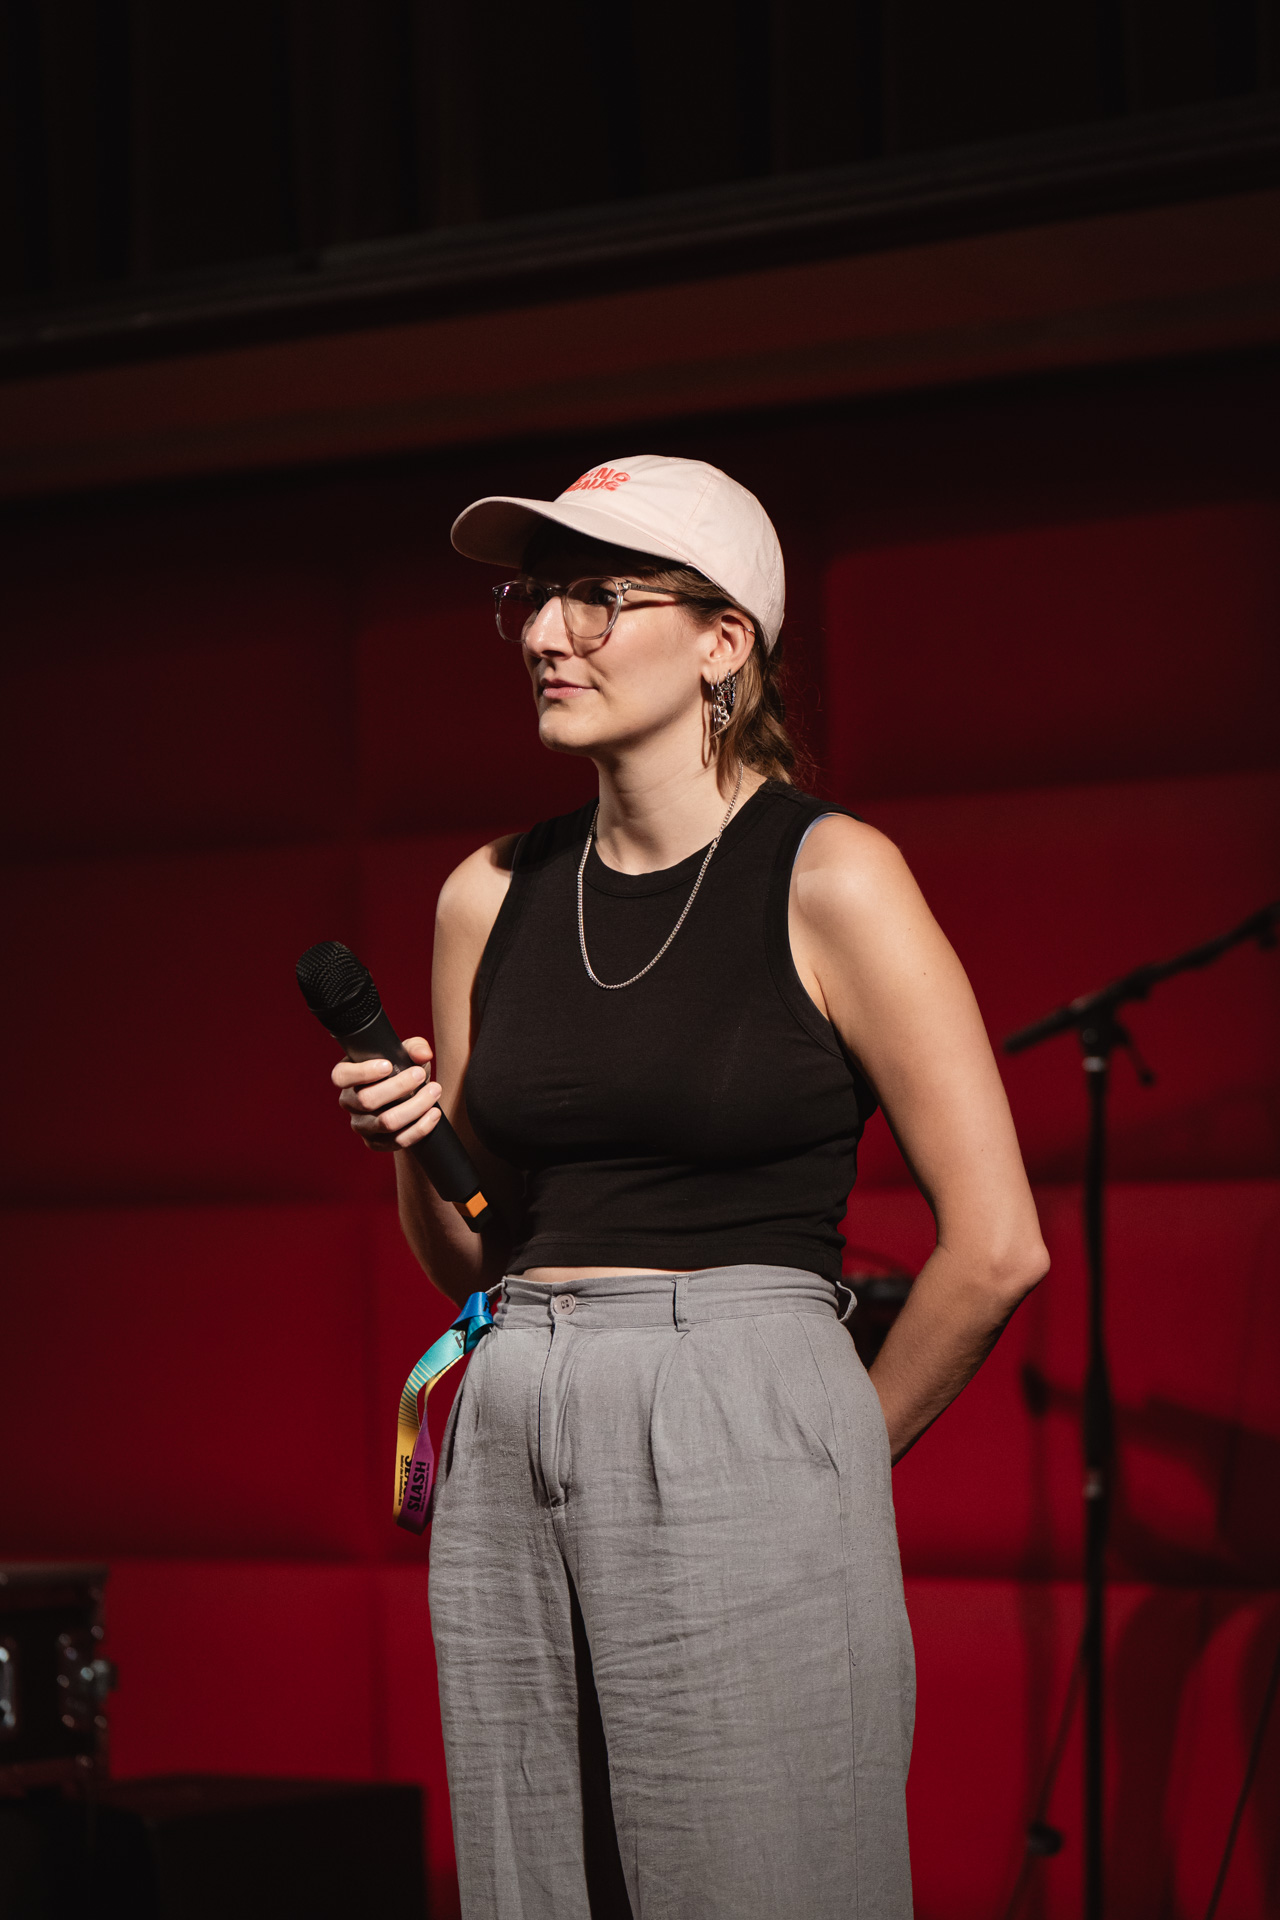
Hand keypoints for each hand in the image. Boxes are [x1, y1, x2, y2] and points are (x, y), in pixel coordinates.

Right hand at [333, 1036, 443, 1152]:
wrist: (408, 1097)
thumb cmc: (401, 1069)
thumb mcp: (405, 1054)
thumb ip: (414, 1048)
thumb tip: (423, 1054)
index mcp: (347, 1077)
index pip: (341, 1076)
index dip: (363, 1072)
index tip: (389, 1065)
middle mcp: (349, 1103)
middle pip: (367, 1100)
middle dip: (399, 1086)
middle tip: (421, 1074)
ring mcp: (361, 1126)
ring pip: (386, 1122)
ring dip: (415, 1107)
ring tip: (434, 1091)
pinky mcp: (376, 1143)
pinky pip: (398, 1140)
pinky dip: (420, 1127)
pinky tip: (434, 1113)